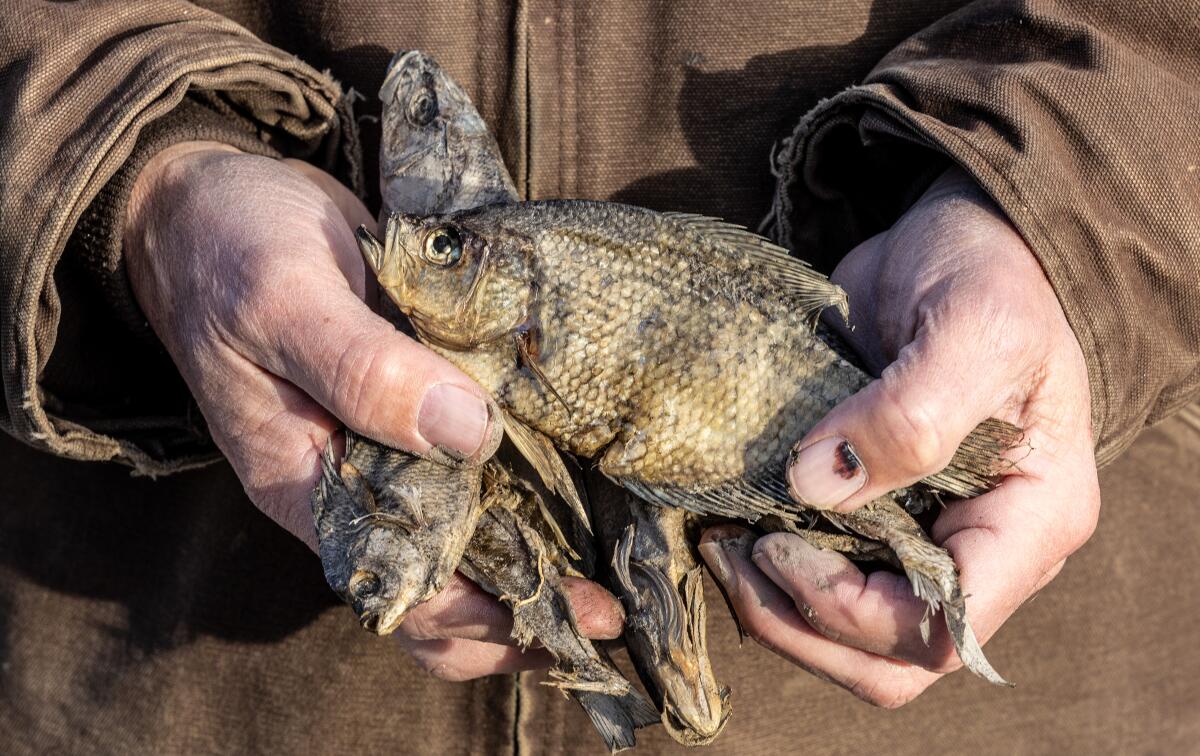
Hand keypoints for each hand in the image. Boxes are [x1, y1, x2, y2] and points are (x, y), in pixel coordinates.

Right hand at [124, 142, 622, 677]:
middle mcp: (354, 483)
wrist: (215, 201)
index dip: (488, 619)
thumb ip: (364, 370)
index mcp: (307, 487)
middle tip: (610, 610)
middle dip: (525, 606)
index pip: (405, 589)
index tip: (572, 612)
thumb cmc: (231, 250)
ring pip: (468, 530)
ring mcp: (389, 446)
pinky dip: (526, 482)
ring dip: (534, 555)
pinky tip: (585, 486)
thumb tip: (471, 434)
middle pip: (446, 582)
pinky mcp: (419, 401)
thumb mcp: (284, 301)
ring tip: (612, 564)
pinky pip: (476, 462)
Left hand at [698, 167, 1099, 705]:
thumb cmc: (991, 275)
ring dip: (771, 603)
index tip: (775, 541)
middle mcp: (980, 548)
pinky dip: (767, 565)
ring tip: (717, 540)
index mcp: (1030, 522)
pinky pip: (821, 574)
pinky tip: (726, 520)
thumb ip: (908, 415)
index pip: (941, 625)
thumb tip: (811, 488)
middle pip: (887, 656)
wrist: (960, 239)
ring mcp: (924, 534)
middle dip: (796, 623)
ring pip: (847, 633)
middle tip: (727, 555)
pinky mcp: (872, 508)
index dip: (849, 609)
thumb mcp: (971, 330)